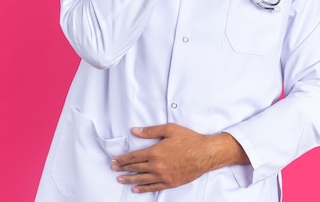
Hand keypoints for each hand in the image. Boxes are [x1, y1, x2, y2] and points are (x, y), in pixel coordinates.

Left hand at [111, 123, 247, 193]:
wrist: (205, 154)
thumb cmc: (189, 140)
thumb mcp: (169, 129)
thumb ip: (150, 131)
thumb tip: (135, 131)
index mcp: (155, 152)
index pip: (134, 157)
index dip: (122, 159)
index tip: (115, 161)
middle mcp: (157, 166)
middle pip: (135, 168)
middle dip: (123, 169)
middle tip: (114, 169)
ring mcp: (163, 176)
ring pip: (142, 179)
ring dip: (130, 179)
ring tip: (120, 180)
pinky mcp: (170, 183)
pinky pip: (153, 187)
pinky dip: (143, 188)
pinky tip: (136, 188)